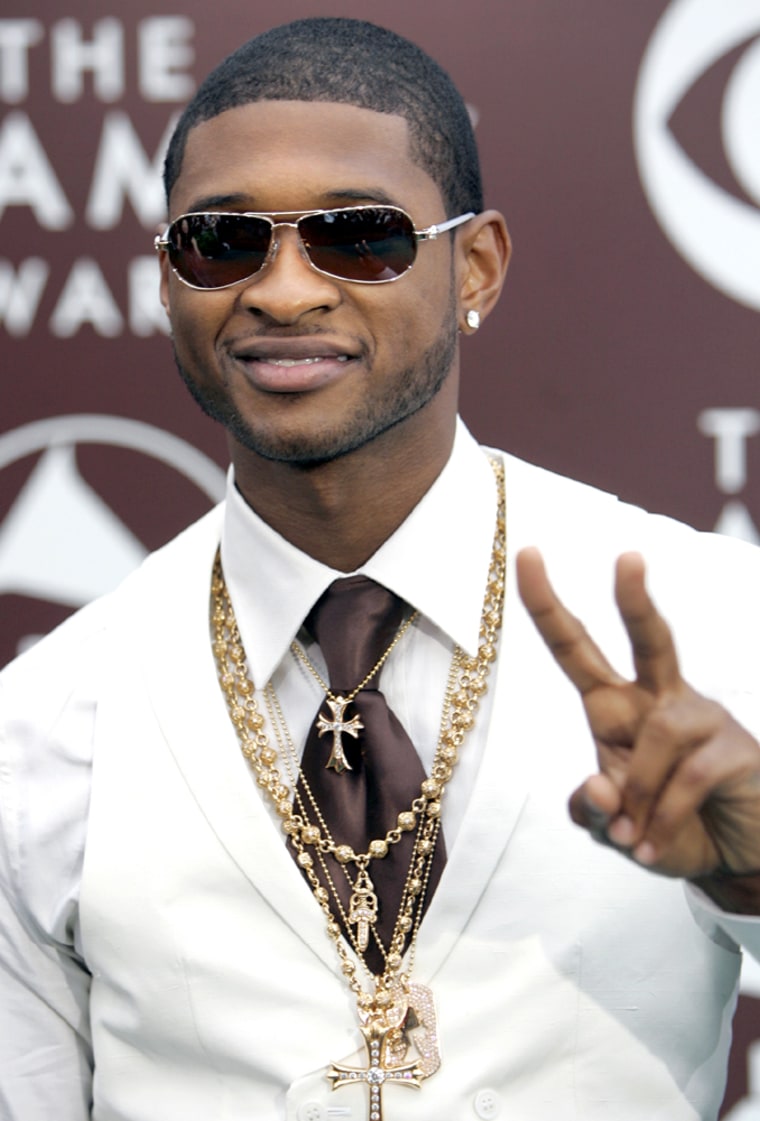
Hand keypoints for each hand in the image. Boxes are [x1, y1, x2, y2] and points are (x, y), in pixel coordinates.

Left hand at [516, 546, 759, 907]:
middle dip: (635, 599)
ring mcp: (704, 720)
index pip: (579, 650)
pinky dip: (664, 821)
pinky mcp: (737, 748)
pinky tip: (656, 848)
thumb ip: (591, 812)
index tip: (526, 556)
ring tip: (638, 840)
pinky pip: (686, 777)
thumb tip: (599, 785)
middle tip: (628, 557)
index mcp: (620, 709)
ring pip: (657, 734)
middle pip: (649, 639)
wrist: (734, 864)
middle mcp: (661, 702)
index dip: (548, 607)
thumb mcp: (613, 830)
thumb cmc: (669, 832)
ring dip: (639, 797)